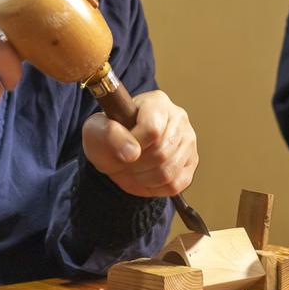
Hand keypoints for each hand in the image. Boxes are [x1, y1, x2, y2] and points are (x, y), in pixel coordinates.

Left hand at [82, 89, 198, 198]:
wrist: (117, 151)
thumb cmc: (108, 136)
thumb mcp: (96, 130)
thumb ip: (109, 134)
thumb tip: (132, 152)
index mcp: (157, 102)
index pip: (153, 129)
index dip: (134, 145)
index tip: (121, 148)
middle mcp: (178, 118)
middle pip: (161, 152)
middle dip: (136, 165)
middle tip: (124, 163)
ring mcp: (188, 140)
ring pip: (168, 171)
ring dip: (143, 178)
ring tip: (132, 170)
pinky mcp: (191, 162)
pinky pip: (175, 183)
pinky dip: (154, 187)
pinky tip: (144, 176)